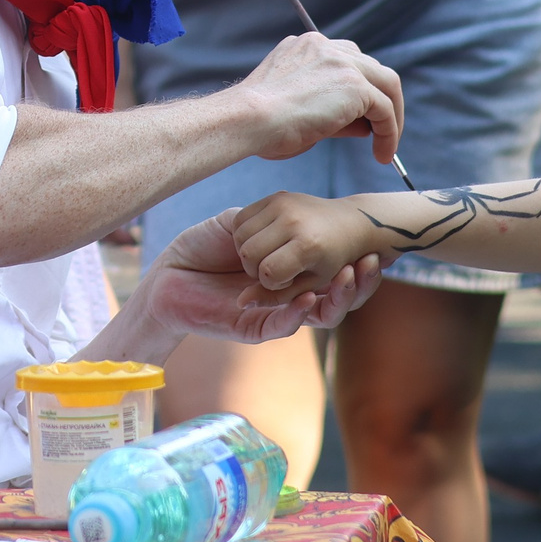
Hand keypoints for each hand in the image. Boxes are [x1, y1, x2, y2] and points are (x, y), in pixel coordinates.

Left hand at [138, 210, 384, 342]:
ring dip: (336, 298)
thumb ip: (267, 221)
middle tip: (373, 261)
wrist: (167, 274)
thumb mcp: (239, 225)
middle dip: (359, 283)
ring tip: (348, 276)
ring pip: (316, 315)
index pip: (334, 272)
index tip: (373, 244)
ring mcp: (274, 314)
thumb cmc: (201, 247)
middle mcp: (289, 295)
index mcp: (292, 273)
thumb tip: (299, 211)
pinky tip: (309, 298)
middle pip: (336, 297)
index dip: (355, 262)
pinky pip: (282, 325)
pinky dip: (298, 313)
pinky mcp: (253, 330)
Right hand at [229, 191, 379, 293]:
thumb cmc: (331, 261)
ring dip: (248, 252)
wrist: (349, 223)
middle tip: (274, 269)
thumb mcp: (310, 284)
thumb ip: (276, 296)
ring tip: (269, 255)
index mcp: (307, 246)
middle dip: (255, 269)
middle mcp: (293, 221)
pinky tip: (263, 241)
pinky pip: (241, 219)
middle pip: (249, 254)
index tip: (288, 280)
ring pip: (242, 236)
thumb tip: (241, 302)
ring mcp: (282, 204)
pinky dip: (244, 235)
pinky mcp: (274, 197)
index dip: (273, 283)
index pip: (268, 274)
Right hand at [237, 30, 403, 165]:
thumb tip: (364, 126)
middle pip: (370, 68)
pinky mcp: (354, 84)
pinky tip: (382, 153)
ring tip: (386, 147)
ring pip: (386, 83)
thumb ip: (333, 111)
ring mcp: (341, 61)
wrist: (248, 119)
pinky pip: (385, 108)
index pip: (345, 60)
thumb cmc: (260, 123)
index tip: (359, 118)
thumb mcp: (299, 111)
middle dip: (379, 100)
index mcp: (305, 47)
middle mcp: (324, 46)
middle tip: (380, 131)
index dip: (357, 88)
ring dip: (391, 116)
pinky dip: (389, 131)